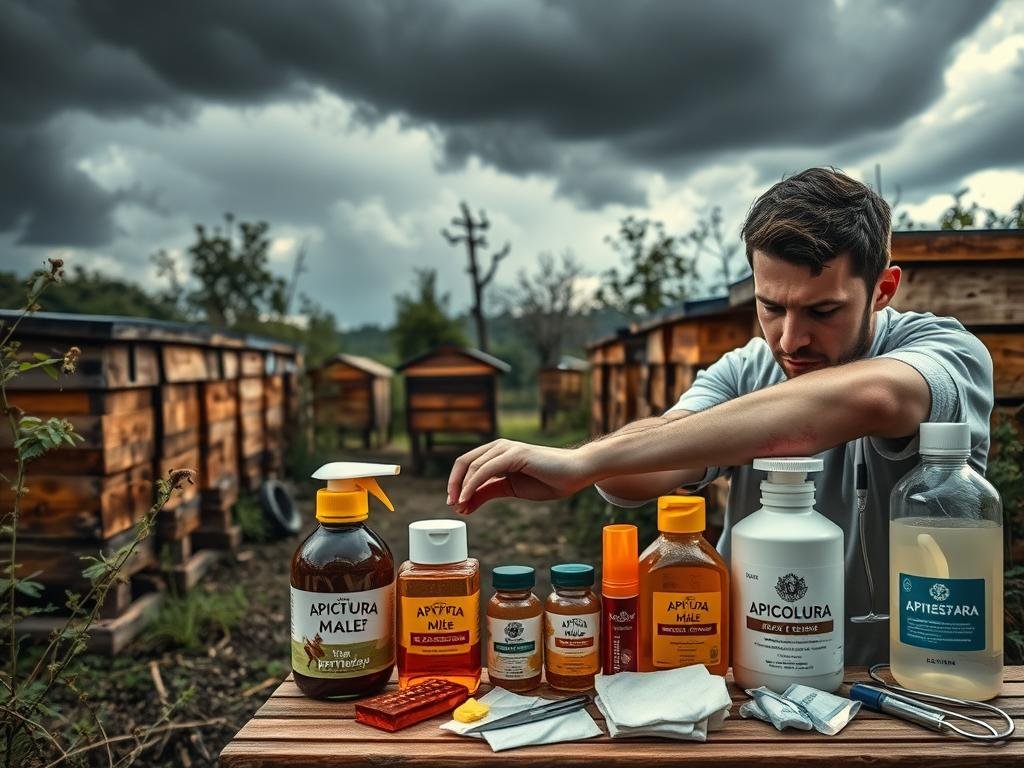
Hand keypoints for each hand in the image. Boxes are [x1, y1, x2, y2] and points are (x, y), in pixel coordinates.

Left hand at [446, 439, 593, 513]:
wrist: (575, 473)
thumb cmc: (547, 480)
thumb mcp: (511, 489)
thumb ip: (488, 492)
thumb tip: (465, 503)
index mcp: (497, 453)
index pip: (467, 464)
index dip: (455, 483)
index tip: (454, 504)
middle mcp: (499, 446)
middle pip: (464, 462)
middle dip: (454, 485)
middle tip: (452, 505)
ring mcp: (507, 448)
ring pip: (472, 465)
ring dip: (461, 487)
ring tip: (458, 506)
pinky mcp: (515, 454)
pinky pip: (485, 469)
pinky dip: (473, 485)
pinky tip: (467, 498)